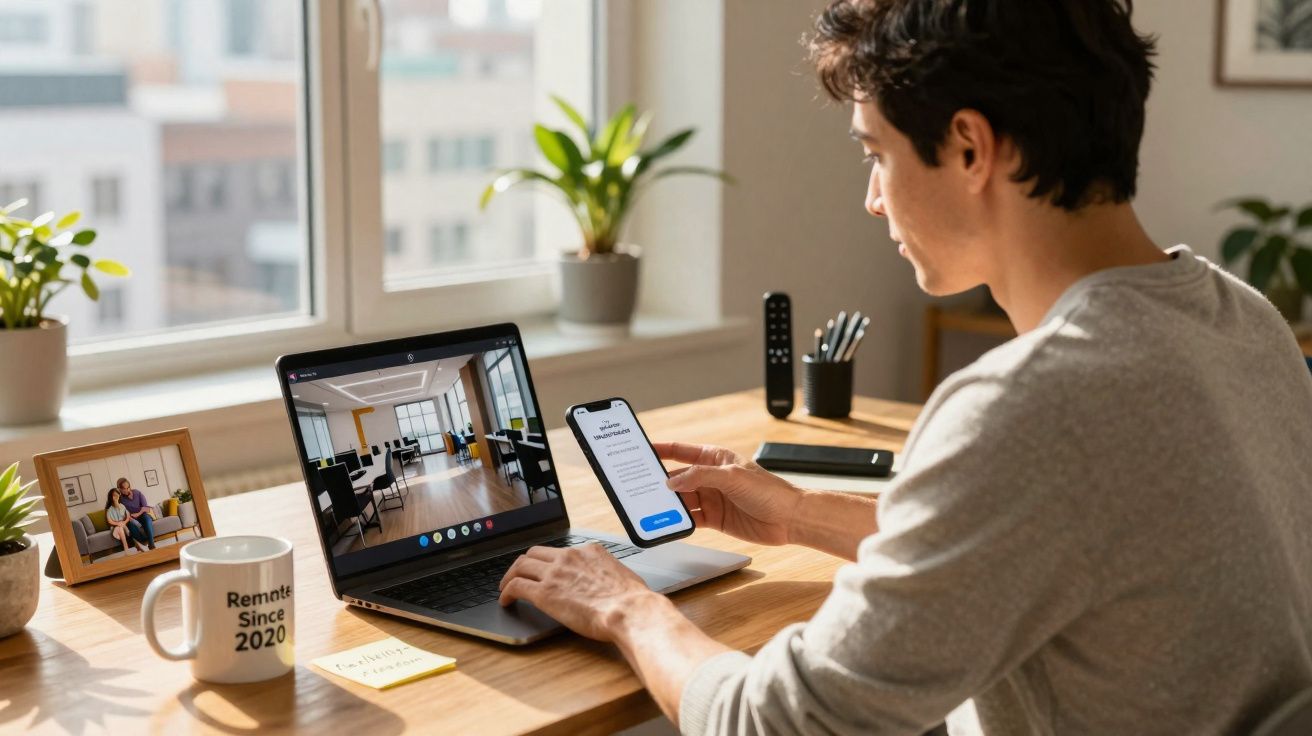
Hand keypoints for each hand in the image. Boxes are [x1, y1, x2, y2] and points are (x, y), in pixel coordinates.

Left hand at [498, 544, 661, 641]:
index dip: (547, 561)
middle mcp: (569, 557)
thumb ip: (608, 574)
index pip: (560, 550)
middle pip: (535, 553)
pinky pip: (516, 586)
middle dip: (524, 564)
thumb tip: (609, 583)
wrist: (629, 610)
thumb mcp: (622, 575)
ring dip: (510, 576)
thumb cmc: (632, 600)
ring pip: (520, 565)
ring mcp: (555, 573)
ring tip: (506, 587)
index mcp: (589, 551)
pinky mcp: (544, 593)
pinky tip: (506, 601)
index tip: (544, 569)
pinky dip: (506, 592)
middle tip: (519, 575)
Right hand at [655, 442, 805, 546]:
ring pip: (682, 500)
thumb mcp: (731, 477)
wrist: (790, 519)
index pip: (682, 451)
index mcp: (715, 458)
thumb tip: (673, 481)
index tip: (642, 451)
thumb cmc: (769, 490)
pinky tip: (670, 524)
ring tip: (652, 508)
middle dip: (661, 482)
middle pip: (678, 478)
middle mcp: (711, 477)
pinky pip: (691, 519)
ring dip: (669, 505)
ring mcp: (713, 498)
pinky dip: (680, 522)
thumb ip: (700, 477)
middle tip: (640, 487)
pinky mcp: (715, 519)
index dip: (662, 450)